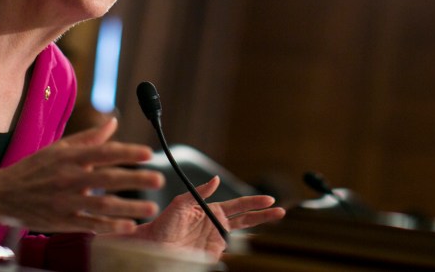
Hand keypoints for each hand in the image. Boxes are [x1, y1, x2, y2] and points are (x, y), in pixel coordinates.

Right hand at [0, 117, 164, 233]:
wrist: (1, 195)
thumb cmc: (34, 169)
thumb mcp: (58, 148)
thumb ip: (88, 138)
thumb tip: (113, 122)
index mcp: (69, 157)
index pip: (103, 152)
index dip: (127, 152)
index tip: (148, 153)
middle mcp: (68, 178)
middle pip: (107, 178)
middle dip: (135, 179)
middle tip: (158, 179)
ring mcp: (65, 202)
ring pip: (102, 205)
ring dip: (129, 207)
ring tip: (151, 207)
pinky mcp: (61, 221)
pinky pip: (89, 224)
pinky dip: (109, 226)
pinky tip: (128, 226)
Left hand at [124, 176, 285, 255]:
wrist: (153, 247)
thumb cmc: (164, 224)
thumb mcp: (180, 203)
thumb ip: (199, 192)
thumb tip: (216, 180)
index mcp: (211, 210)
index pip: (238, 205)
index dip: (254, 202)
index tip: (269, 199)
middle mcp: (217, 224)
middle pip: (247, 219)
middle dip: (264, 214)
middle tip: (281, 211)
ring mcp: (217, 241)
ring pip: (243, 234)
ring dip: (260, 227)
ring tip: (276, 219)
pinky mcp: (213, 255)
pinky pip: (231, 251)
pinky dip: (244, 247)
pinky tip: (252, 242)